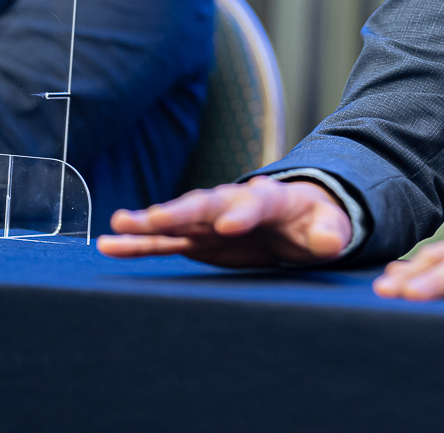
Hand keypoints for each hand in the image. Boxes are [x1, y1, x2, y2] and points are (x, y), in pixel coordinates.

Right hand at [96, 176, 352, 267]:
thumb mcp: (331, 225)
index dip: (243, 212)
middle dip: (183, 212)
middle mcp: (234, 203)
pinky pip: (165, 239)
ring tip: (119, 226)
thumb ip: (330, 231)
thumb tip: (328, 239)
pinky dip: (140, 242)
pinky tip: (112, 243)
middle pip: (207, 204)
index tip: (229, 225)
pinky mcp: (198, 237)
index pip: (257, 202)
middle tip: (156, 219)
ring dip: (149, 222)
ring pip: (178, 219)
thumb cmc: (316, 220)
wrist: (297, 216)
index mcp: (272, 199)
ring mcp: (212, 219)